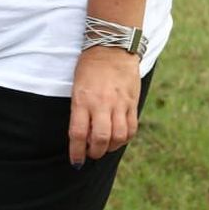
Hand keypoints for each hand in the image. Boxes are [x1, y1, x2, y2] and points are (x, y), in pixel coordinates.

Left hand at [67, 48, 140, 165]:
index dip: (76, 152)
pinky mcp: (132, 102)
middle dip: (94, 152)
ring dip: (111, 147)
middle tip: (91, 154)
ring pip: (118, 137)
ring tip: (105, 146)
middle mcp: (101, 103)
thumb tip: (83, 137)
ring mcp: (119, 103)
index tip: (76, 161)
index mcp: (82, 99)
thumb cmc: (89, 67)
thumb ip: (79, 111)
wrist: (112, 48)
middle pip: (100, 139)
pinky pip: (132, 128)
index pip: (77, 133)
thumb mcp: (77, 87)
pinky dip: (125, 138)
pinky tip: (119, 138)